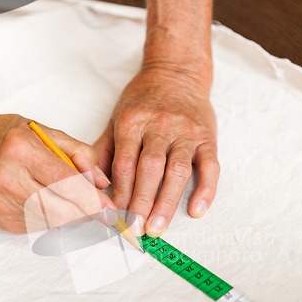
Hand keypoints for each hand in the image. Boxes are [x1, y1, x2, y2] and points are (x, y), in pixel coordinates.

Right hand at [0, 113, 113, 232]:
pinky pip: (41, 226)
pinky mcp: (4, 220)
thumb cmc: (12, 138)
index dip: (92, 199)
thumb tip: (103, 183)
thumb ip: (81, 154)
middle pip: (60, 210)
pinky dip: (55, 217)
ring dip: (72, 214)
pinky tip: (50, 201)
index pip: (65, 182)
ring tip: (71, 197)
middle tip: (100, 208)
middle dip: (86, 212)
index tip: (111, 209)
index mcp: (21, 151)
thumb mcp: (48, 133)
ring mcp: (3, 203)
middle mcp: (8, 179)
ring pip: (53, 221)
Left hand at [94, 66, 219, 236]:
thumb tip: (91, 184)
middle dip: (141, 202)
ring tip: (158, 228)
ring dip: (167, 202)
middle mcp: (160, 126)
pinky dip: (205, 190)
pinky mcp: (207, 137)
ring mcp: (186, 132)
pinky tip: (197, 210)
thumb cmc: (144, 100)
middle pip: (150, 169)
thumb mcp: (117, 117)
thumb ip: (105, 149)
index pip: (124, 163)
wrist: (177, 72)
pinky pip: (210, 166)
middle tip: (135, 229)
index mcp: (133, 122)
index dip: (119, 193)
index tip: (115, 217)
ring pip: (177, 170)